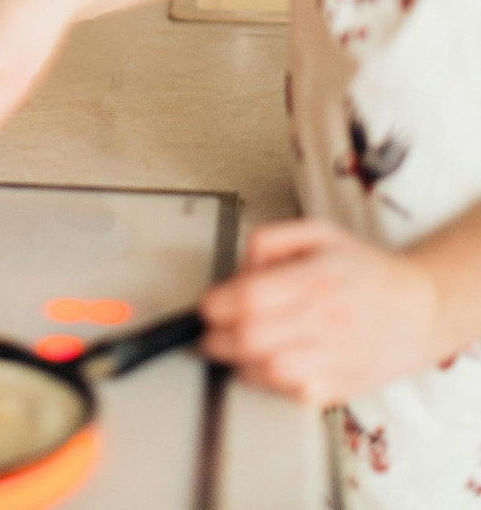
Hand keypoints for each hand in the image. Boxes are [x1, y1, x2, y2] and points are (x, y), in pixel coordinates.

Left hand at [199, 219, 439, 405]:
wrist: (419, 308)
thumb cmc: (361, 269)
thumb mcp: (316, 233)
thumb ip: (269, 240)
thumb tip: (239, 268)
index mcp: (315, 277)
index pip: (250, 297)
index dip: (217, 304)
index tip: (207, 306)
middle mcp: (326, 319)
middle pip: (251, 338)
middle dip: (216, 338)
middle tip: (208, 333)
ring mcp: (335, 357)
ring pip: (268, 371)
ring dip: (239, 363)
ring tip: (234, 349)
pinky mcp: (341, 386)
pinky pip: (292, 394)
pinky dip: (269, 384)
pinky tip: (265, 366)